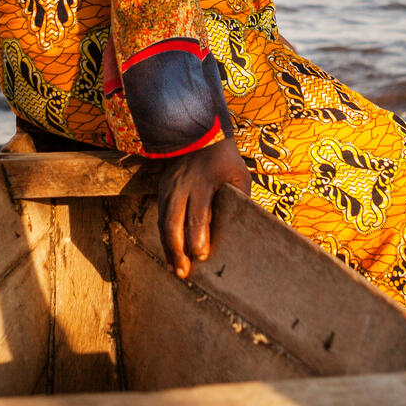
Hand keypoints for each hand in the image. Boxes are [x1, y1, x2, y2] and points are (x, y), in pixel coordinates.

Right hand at [156, 137, 249, 278]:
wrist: (199, 133)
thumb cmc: (225, 158)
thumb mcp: (239, 175)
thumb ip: (240, 199)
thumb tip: (245, 229)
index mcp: (202, 183)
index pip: (197, 216)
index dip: (197, 238)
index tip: (201, 256)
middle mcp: (181, 186)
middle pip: (174, 224)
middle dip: (177, 250)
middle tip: (183, 273)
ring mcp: (168, 187)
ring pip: (163, 223)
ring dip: (168, 247)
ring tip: (175, 269)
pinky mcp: (162, 188)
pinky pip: (160, 217)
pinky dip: (164, 236)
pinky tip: (169, 252)